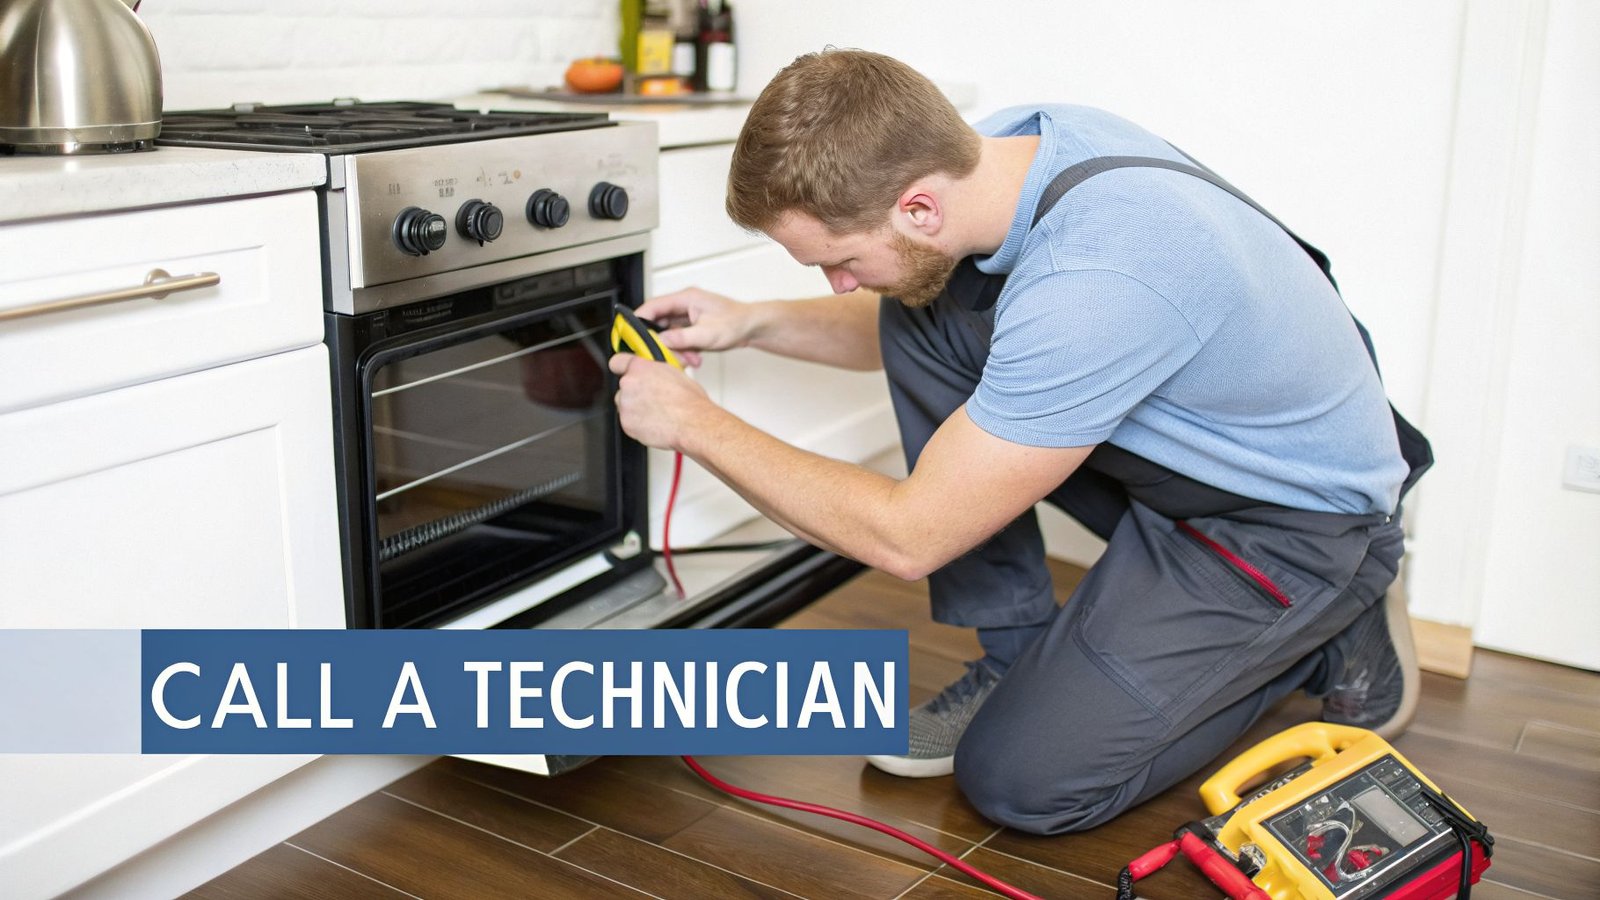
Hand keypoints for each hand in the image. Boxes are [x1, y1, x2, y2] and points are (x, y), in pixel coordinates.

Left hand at [608, 353, 713, 450]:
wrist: (693, 424)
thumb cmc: (689, 401)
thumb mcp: (675, 373)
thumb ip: (656, 370)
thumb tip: (655, 372)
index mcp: (639, 367)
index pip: (617, 362)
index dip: (622, 367)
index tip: (625, 372)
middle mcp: (628, 383)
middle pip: (623, 386)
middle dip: (634, 392)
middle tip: (652, 398)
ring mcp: (625, 404)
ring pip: (625, 405)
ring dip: (635, 408)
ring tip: (656, 412)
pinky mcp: (626, 423)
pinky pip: (628, 422)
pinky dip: (638, 424)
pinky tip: (655, 423)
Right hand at [634, 287, 755, 367]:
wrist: (753, 328)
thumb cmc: (736, 323)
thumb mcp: (708, 334)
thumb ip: (682, 337)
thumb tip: (661, 340)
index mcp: (686, 298)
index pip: (654, 306)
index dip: (639, 319)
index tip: (630, 333)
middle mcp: (684, 305)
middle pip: (658, 322)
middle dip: (660, 341)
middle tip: (663, 355)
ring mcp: (687, 316)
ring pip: (668, 333)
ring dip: (675, 349)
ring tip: (689, 359)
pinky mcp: (691, 327)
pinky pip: (678, 339)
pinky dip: (683, 350)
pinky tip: (694, 358)